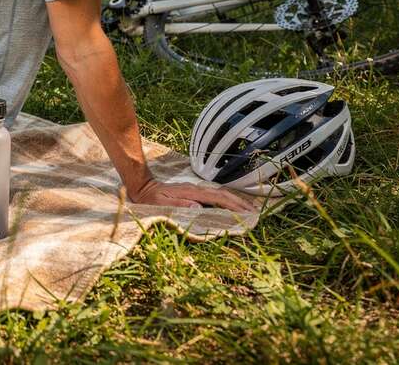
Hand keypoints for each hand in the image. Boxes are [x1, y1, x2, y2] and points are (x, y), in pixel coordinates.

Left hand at [130, 178, 256, 212]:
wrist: (143, 187)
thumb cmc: (151, 198)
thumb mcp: (161, 204)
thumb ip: (178, 205)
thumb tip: (198, 206)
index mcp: (191, 192)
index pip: (217, 198)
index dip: (232, 205)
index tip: (245, 212)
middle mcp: (196, 189)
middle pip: (223, 194)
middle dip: (240, 202)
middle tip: (255, 212)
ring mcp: (196, 190)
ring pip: (220, 194)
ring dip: (235, 201)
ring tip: (249, 210)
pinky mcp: (194, 192)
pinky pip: (214, 196)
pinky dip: (226, 200)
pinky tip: (232, 206)